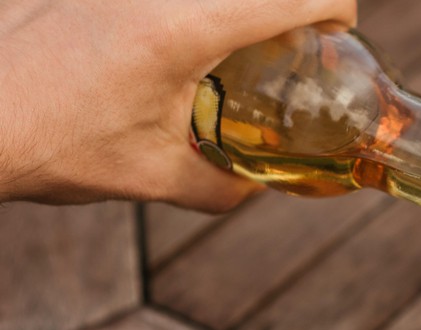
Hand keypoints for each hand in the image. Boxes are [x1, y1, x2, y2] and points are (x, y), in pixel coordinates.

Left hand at [0, 0, 355, 210]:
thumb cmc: (48, 144)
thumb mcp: (151, 175)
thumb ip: (221, 185)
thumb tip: (255, 188)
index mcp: (185, 27)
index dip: (336, 10)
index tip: (338, 33)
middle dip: (287, 11)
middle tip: (287, 50)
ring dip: (237, 13)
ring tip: (226, 54)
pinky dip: (192, 15)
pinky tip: (167, 51)